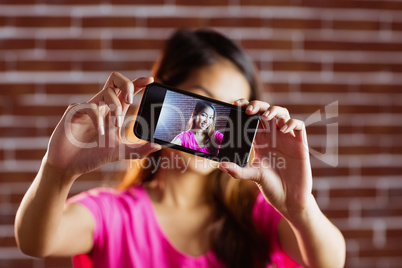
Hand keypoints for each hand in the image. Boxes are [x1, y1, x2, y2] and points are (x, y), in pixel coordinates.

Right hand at [45, 72, 160, 178]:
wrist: (69, 166)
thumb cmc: (92, 157)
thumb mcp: (120, 152)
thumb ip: (139, 150)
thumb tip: (158, 146)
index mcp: (113, 112)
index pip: (127, 91)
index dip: (139, 83)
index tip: (151, 80)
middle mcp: (102, 106)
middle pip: (115, 80)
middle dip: (127, 84)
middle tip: (130, 100)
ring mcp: (88, 107)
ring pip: (107, 92)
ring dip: (115, 106)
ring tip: (115, 125)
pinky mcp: (75, 111)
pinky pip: (90, 106)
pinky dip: (98, 119)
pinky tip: (100, 132)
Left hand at [218, 99, 311, 218]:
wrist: (289, 199)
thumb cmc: (271, 187)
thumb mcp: (252, 176)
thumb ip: (237, 170)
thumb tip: (220, 165)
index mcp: (260, 142)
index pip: (252, 120)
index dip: (245, 109)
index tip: (236, 104)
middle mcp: (273, 137)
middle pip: (266, 112)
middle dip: (258, 106)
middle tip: (248, 109)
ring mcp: (287, 139)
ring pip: (282, 114)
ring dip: (274, 110)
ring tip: (266, 115)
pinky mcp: (300, 144)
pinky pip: (298, 126)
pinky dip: (291, 123)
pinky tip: (283, 129)